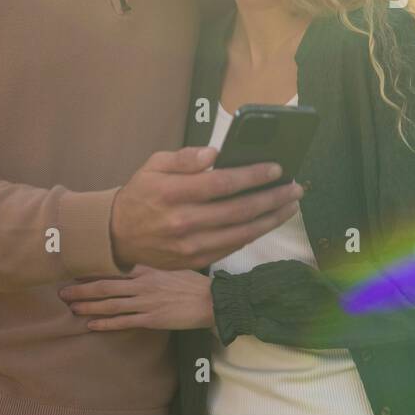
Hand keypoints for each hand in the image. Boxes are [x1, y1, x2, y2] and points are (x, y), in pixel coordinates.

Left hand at [59, 264, 214, 331]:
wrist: (211, 300)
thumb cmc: (193, 282)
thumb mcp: (171, 264)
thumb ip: (150, 264)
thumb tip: (130, 262)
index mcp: (147, 267)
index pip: (112, 267)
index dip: (91, 270)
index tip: (74, 270)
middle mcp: (143, 283)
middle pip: (105, 285)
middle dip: (81, 289)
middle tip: (62, 292)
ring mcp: (146, 302)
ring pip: (110, 304)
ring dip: (88, 306)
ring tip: (71, 308)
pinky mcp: (152, 319)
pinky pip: (123, 322)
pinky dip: (105, 323)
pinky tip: (91, 325)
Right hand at [110, 145, 304, 270]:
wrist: (119, 234)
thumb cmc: (142, 194)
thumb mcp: (154, 164)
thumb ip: (185, 158)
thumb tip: (214, 153)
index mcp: (172, 194)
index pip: (222, 183)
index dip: (253, 176)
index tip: (277, 168)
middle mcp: (183, 222)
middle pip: (240, 210)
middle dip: (273, 198)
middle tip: (295, 188)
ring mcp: (190, 246)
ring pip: (242, 233)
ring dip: (271, 219)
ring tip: (290, 205)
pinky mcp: (195, 261)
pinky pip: (232, 247)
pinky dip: (254, 234)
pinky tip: (267, 221)